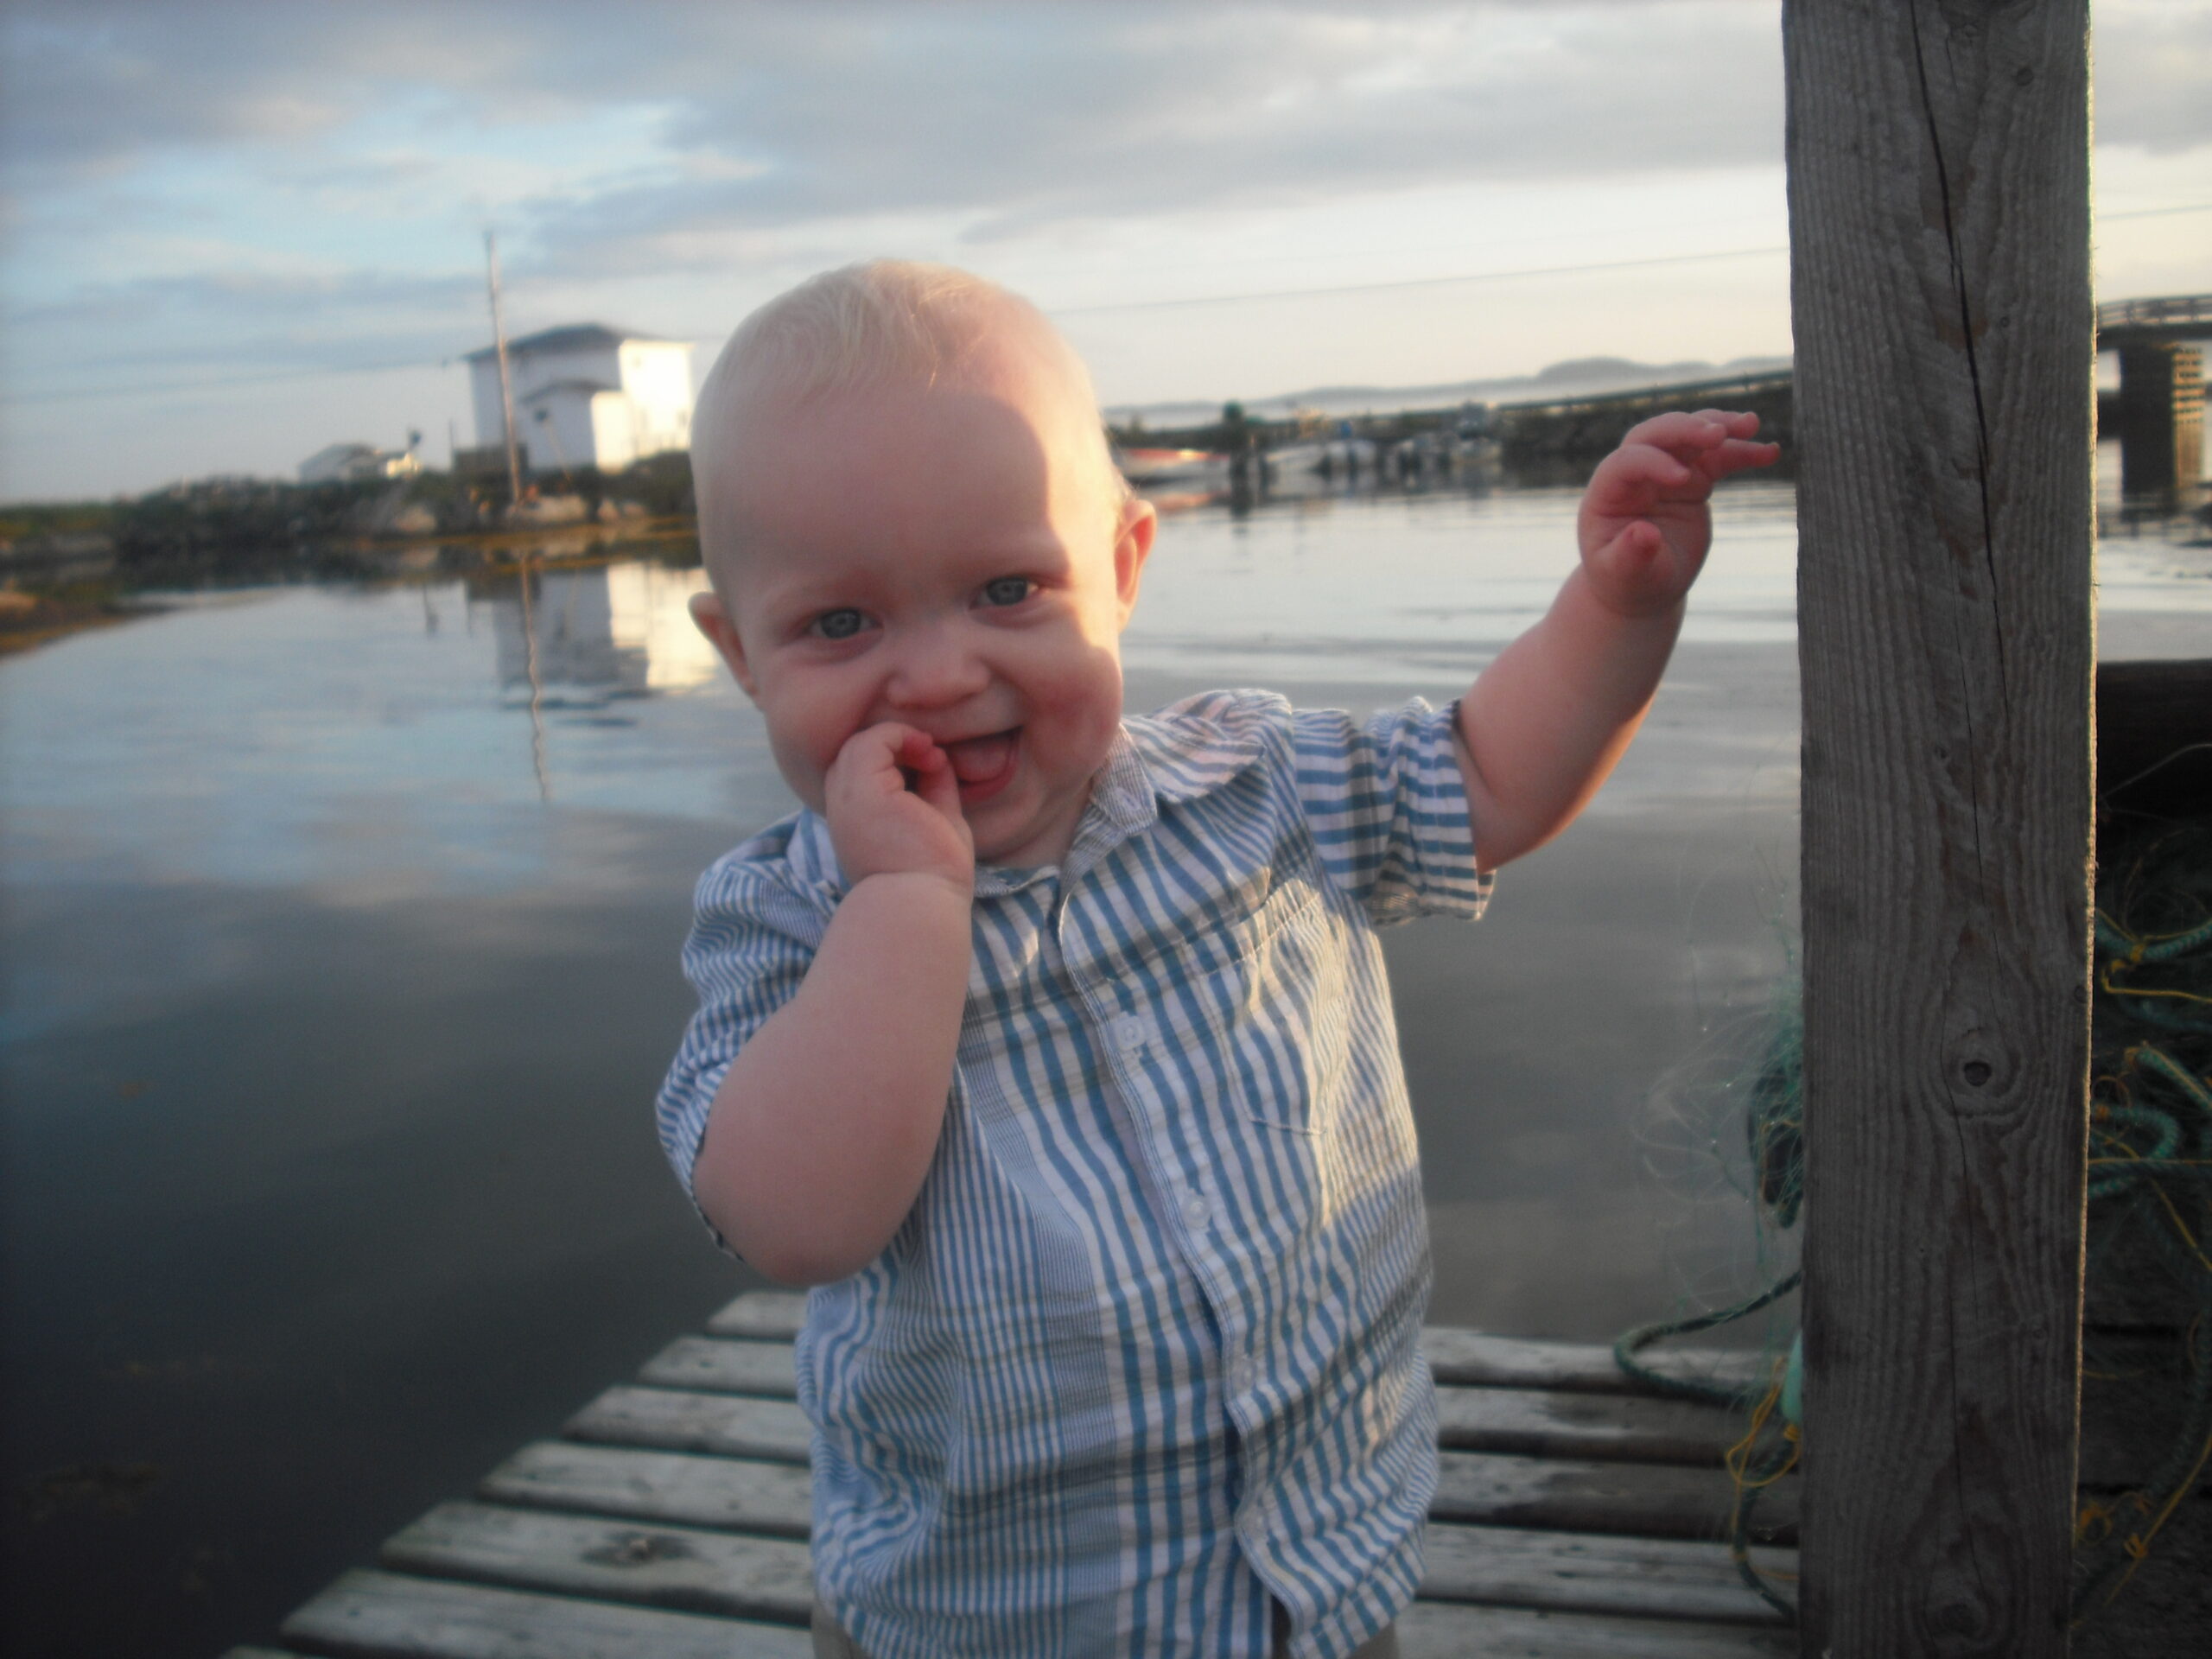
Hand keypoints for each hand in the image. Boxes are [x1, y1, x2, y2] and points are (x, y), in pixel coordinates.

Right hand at [822, 723, 974, 891]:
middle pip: (855, 754)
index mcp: (857, 818)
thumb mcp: (937, 819)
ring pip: (860, 742)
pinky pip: (872, 741)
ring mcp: (847, 797)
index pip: (862, 772)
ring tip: (931, 755)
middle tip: (930, 759)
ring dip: (900, 738)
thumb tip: (938, 758)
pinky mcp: (861, 791)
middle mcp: (843, 806)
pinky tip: (929, 754)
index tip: (931, 767)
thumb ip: (934, 788)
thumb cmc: (933, 875)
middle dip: (894, 746)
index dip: (895, 758)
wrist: (921, 903)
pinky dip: (902, 737)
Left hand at [1577, 410, 1779, 618]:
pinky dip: (1742, 451)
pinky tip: (1769, 451)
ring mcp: (1665, 472)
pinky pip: (1718, 456)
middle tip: (1718, 434)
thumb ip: (1630, 555)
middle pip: (1655, 435)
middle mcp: (1634, 475)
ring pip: (1689, 436)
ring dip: (1719, 426)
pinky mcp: (1693, 479)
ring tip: (1751, 425)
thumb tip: (1643, 534)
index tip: (1683, 479)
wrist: (1645, 585)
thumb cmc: (1628, 581)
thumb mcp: (1625, 575)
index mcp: (1608, 494)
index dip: (1654, 463)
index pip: (1626, 462)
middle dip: (1686, 429)